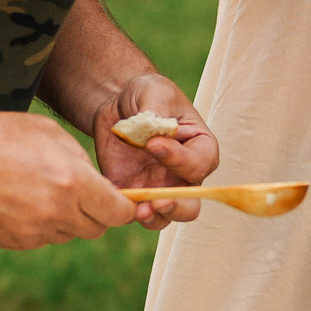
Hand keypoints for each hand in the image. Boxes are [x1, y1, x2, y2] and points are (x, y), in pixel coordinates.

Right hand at [0, 109, 136, 249]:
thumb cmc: (1, 137)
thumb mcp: (51, 134)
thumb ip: (82, 162)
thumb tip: (100, 185)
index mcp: (72, 183)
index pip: (118, 213)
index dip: (125, 207)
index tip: (123, 201)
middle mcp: (57, 213)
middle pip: (97, 229)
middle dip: (97, 213)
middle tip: (82, 192)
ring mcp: (35, 233)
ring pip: (69, 234)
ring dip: (68, 218)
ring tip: (43, 189)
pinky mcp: (16, 242)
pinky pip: (44, 239)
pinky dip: (43, 225)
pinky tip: (23, 200)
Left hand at [90, 74, 219, 228]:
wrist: (117, 104)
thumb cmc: (147, 94)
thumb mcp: (155, 92)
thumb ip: (158, 110)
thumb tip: (156, 134)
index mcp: (199, 148)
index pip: (199, 164)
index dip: (179, 159)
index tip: (153, 143)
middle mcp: (182, 175)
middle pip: (190, 205)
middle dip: (176, 207)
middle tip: (157, 200)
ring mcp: (157, 188)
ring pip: (163, 217)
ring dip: (153, 218)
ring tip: (138, 210)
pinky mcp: (131, 193)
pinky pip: (130, 211)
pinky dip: (122, 211)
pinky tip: (111, 200)